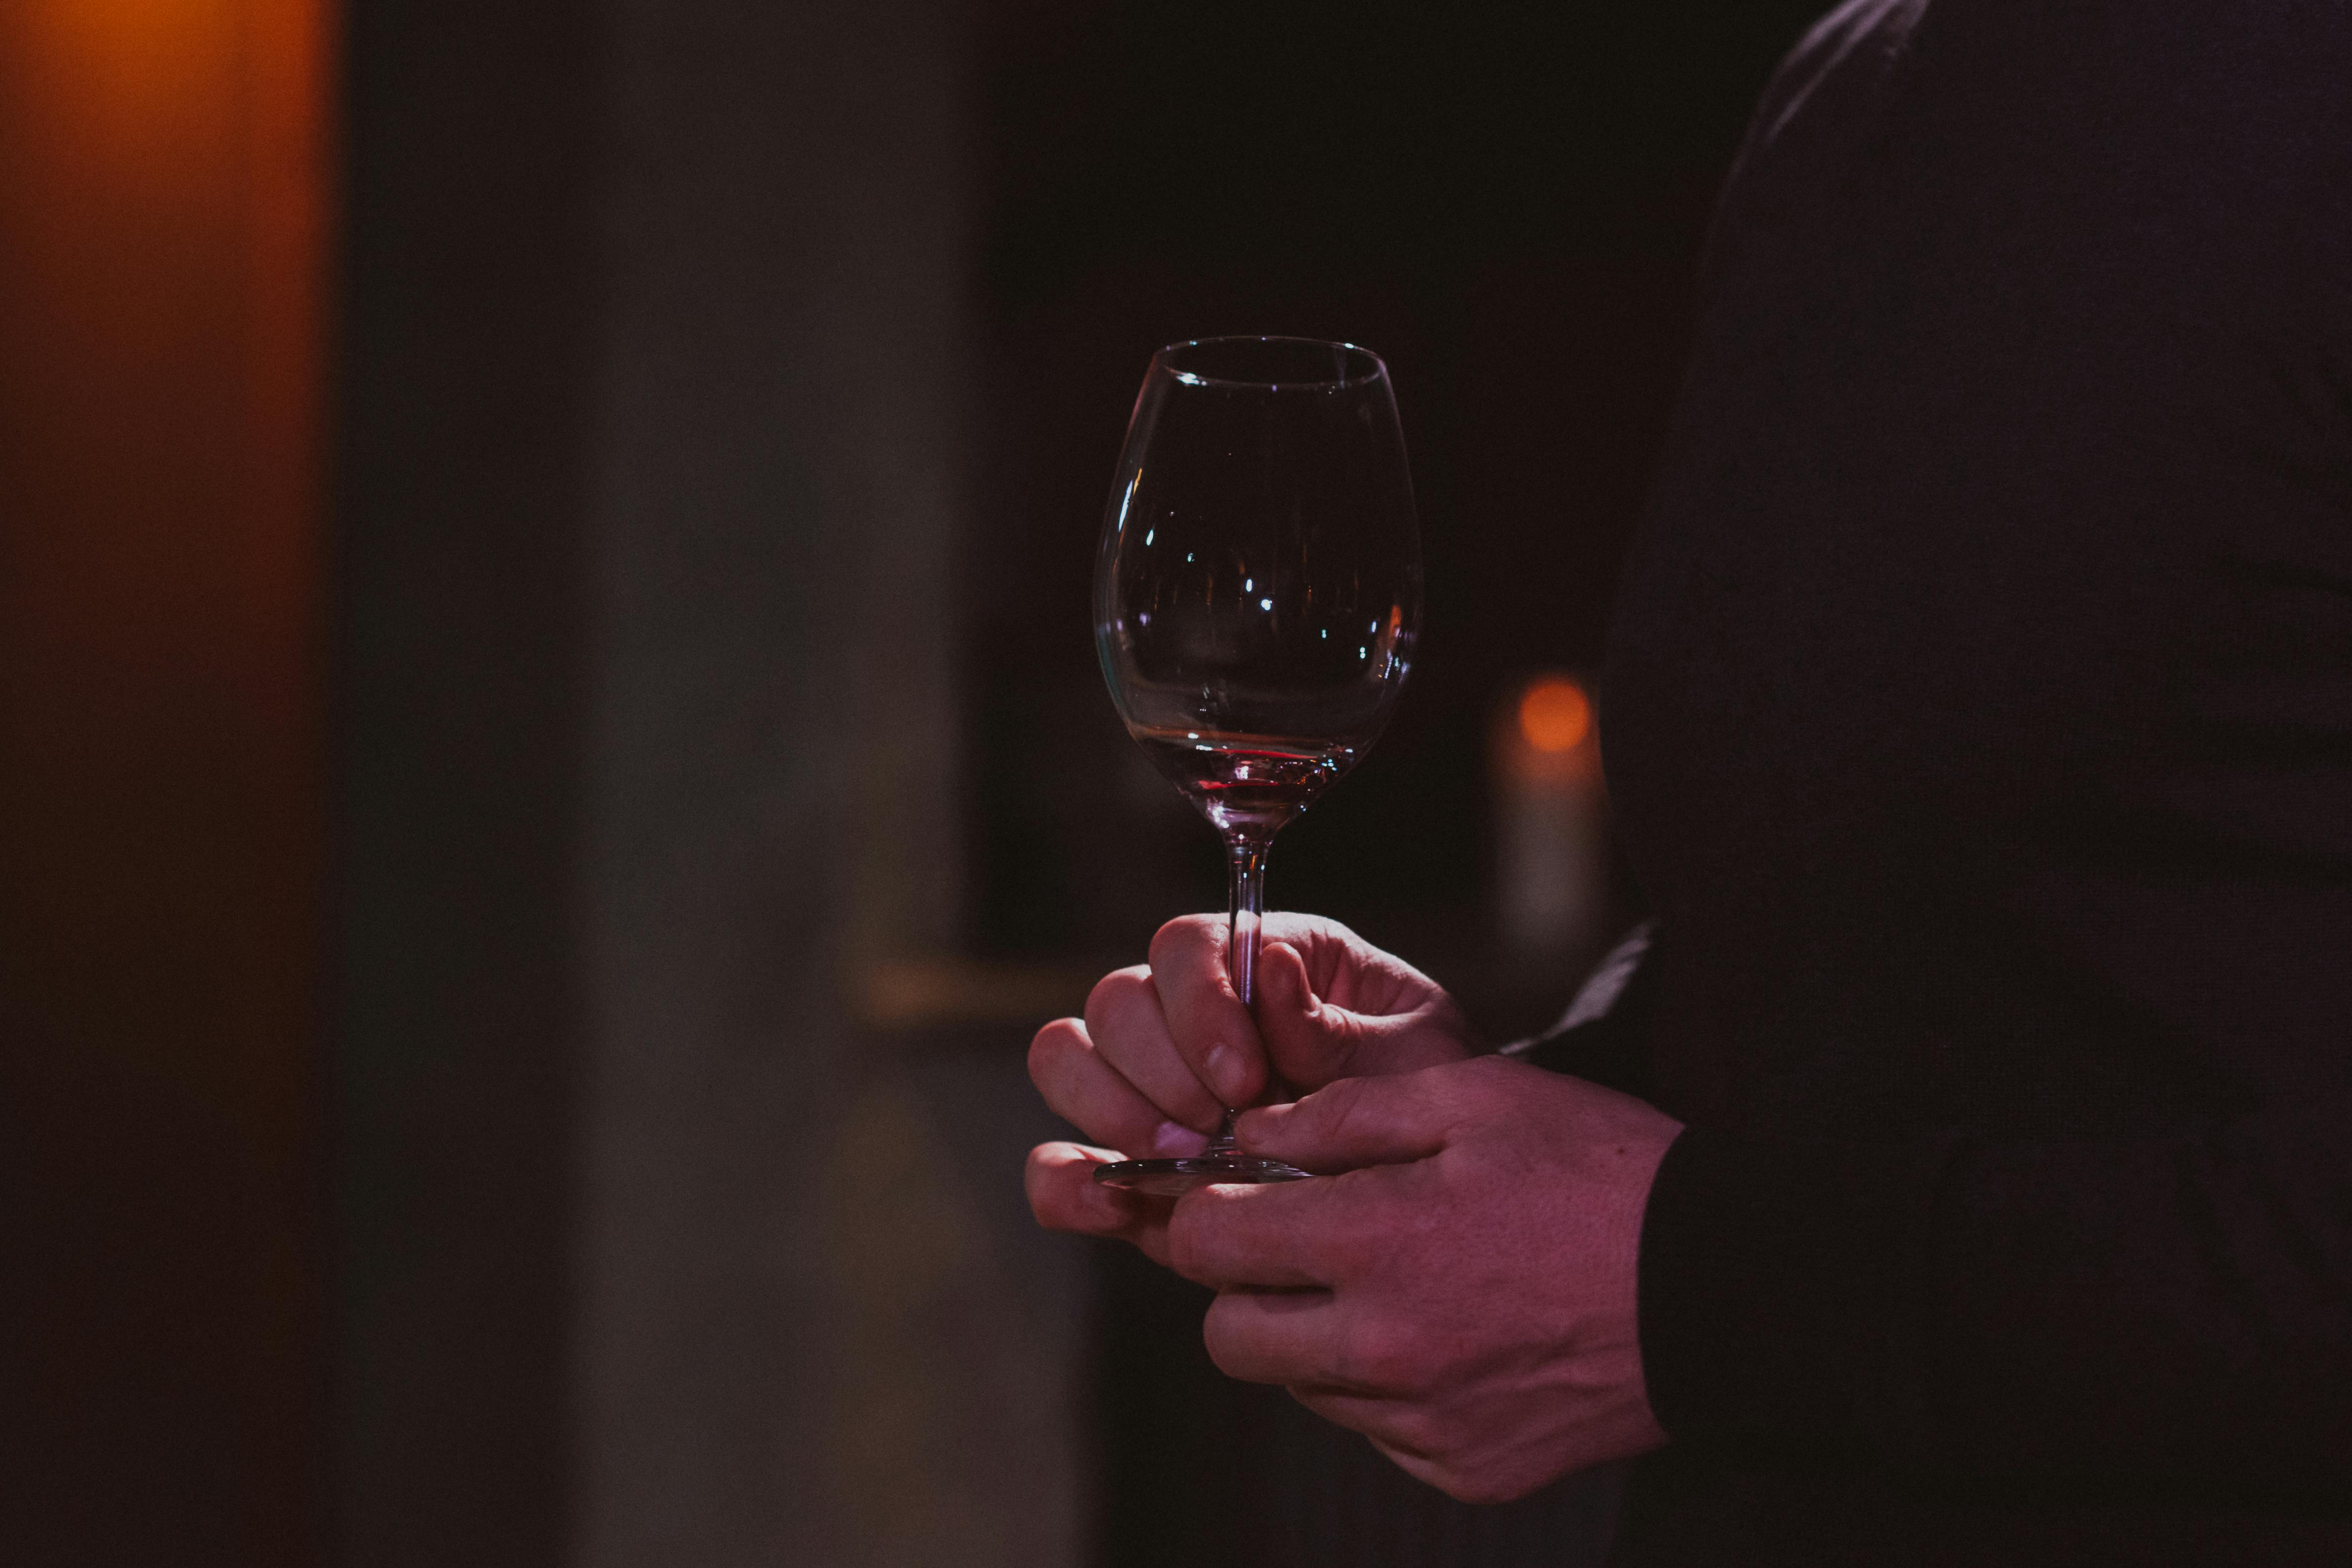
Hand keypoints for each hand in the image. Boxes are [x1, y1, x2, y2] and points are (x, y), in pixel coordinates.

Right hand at [1024, 914, 1478, 1263]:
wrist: (1437, 1207)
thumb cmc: (1436, 1110)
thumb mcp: (1415, 1060)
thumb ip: (1336, 1025)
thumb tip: (1266, 966)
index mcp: (1264, 961)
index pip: (1186, 945)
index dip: (1198, 1007)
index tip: (1246, 1079)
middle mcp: (1193, 1014)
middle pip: (1118, 1000)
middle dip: (1158, 1068)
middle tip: (1218, 1128)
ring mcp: (1152, 1088)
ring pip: (1068, 1058)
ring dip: (1112, 1111)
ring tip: (1184, 1161)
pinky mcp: (1129, 1166)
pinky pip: (1057, 1161)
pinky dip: (1066, 1182)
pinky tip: (1114, 1203)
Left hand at [1170, 1054, 1682, 1502]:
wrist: (1725, 1286)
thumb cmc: (1601, 1171)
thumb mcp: (1472, 1098)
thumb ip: (1342, 1114)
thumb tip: (1250, 1134)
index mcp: (1378, 1244)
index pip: (1207, 1247)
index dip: (1207, 1212)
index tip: (1238, 1196)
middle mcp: (1389, 1350)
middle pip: (1231, 1340)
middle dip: (1245, 1288)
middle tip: (1305, 1247)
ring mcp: (1428, 1423)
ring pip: (1303, 1389)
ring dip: (1320, 1338)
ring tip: (1403, 1281)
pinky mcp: (1469, 1471)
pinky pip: (1380, 1433)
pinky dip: (1392, 1389)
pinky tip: (1455, 1334)